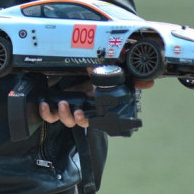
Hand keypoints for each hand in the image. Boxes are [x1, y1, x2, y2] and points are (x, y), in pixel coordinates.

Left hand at [38, 71, 154, 128]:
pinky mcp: (55, 104)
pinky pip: (49, 114)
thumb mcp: (111, 78)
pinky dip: (46, 111)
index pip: (90, 120)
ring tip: (61, 103)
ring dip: (61, 114)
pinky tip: (44, 104)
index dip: (86, 120)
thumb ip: (131, 82)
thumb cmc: (94, 77)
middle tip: (73, 108)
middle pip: (75, 122)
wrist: (77, 72)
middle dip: (73, 117)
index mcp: (92, 106)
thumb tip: (150, 83)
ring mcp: (68, 108)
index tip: (83, 114)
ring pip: (63, 119)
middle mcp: (80, 109)